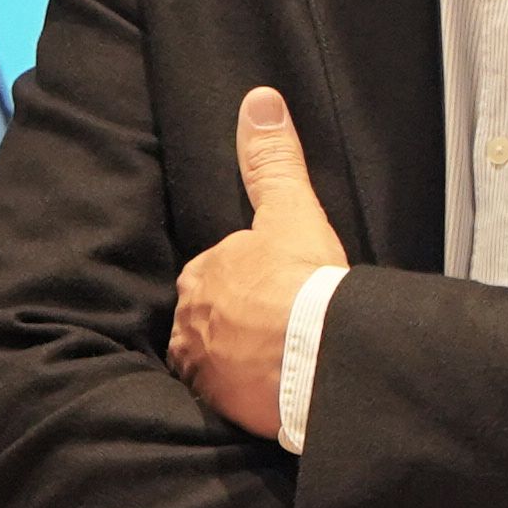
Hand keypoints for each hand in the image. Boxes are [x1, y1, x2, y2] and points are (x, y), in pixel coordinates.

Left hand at [166, 87, 344, 439]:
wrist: (318, 358)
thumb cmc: (305, 285)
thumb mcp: (292, 212)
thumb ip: (273, 161)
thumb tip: (259, 101)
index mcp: (203, 274)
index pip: (215, 274)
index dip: (244, 282)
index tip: (269, 293)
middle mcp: (189, 321)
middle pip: (209, 317)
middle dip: (235, 322)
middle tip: (273, 330)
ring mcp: (200, 366)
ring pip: (213, 358)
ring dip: (235, 360)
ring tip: (271, 367)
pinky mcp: (218, 405)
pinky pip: (223, 399)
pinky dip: (240, 397)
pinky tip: (264, 397)